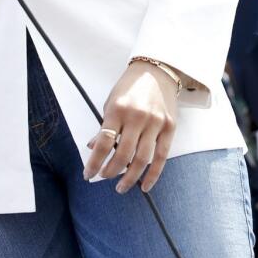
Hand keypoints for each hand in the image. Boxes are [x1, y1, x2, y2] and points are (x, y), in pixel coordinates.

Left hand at [83, 60, 179, 193]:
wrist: (157, 70)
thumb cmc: (130, 87)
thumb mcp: (111, 102)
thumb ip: (104, 127)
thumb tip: (93, 149)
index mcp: (118, 109)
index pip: (103, 143)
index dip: (94, 163)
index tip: (88, 174)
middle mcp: (137, 116)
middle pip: (123, 154)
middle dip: (111, 172)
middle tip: (104, 178)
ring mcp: (155, 122)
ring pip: (142, 159)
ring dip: (130, 177)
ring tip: (121, 187)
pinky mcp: (170, 127)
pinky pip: (162, 157)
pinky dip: (153, 174)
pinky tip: (144, 186)